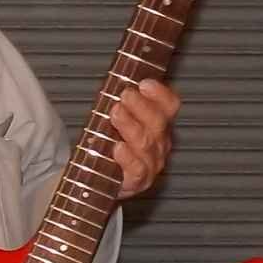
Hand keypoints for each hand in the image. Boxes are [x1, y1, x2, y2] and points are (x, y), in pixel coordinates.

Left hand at [104, 79, 180, 199]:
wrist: (94, 178)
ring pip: (147, 144)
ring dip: (131, 126)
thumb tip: (114, 80)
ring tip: (116, 114)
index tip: (145, 83)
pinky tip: (118, 147)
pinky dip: (128, 158)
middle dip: (142, 107)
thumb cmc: (106, 144)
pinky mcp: (136, 182)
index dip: (160, 94)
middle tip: (125, 95)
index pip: (169, 105)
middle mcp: (159, 143)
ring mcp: (150, 164)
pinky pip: (137, 169)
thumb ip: (119, 101)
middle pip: (158, 123)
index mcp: (158, 124)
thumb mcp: (113, 117)